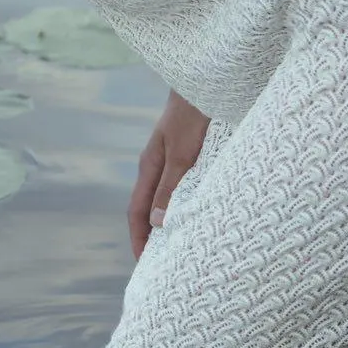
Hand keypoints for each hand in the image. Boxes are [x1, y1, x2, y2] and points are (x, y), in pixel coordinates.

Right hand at [130, 92, 207, 258]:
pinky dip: (187, 206)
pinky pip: (185, 188)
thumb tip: (158, 223)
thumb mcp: (182, 153)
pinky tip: (201, 213)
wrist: (209, 81)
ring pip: (169, 198)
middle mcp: (159, 165)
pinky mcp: (193, 154)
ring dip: (172, 222)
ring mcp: (175, 159)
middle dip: (153, 236)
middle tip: (163, 265)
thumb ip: (171, 186)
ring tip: (183, 246)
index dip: (139, 239)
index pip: (138, 212)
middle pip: (151, 208)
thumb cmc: (193, 114)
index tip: (145, 266)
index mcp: (150, 166)